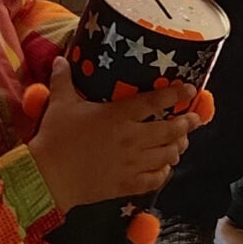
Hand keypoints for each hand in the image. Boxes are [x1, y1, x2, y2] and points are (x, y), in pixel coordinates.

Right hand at [30, 60, 198, 213]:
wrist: (47, 177)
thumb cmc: (55, 137)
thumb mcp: (59, 103)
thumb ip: (63, 79)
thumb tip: (60, 59)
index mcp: (119, 115)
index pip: (156, 101)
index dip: (177, 94)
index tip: (191, 90)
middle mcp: (132, 138)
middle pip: (171, 130)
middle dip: (187, 124)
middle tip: (195, 119)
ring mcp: (132, 163)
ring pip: (167, 154)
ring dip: (178, 147)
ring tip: (181, 143)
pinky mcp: (127, 184)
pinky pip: (155, 179)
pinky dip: (164, 172)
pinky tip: (165, 168)